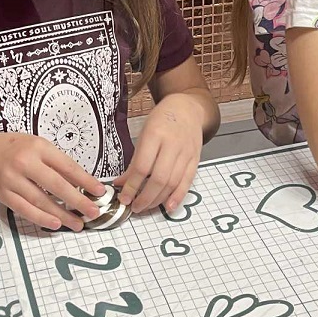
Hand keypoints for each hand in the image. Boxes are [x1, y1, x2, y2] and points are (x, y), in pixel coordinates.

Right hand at [0, 133, 105, 231]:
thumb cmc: (17, 149)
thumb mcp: (39, 146)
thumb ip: (57, 162)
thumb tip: (82, 183)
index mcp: (39, 147)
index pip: (67, 166)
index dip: (85, 181)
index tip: (99, 191)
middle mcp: (25, 162)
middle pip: (56, 185)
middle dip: (77, 201)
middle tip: (93, 212)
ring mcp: (12, 179)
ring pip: (41, 201)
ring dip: (61, 214)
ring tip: (77, 223)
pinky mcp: (4, 194)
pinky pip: (25, 209)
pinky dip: (41, 218)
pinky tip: (55, 224)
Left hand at [118, 94, 204, 213]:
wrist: (187, 109)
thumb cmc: (163, 119)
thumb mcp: (144, 133)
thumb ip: (134, 159)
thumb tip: (122, 183)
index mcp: (156, 134)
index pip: (142, 167)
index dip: (132, 186)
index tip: (124, 197)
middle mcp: (173, 144)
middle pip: (159, 178)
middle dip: (145, 197)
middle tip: (134, 207)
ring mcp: (186, 153)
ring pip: (173, 183)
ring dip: (158, 200)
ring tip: (146, 207)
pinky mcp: (195, 160)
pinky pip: (187, 182)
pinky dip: (177, 197)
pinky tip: (168, 207)